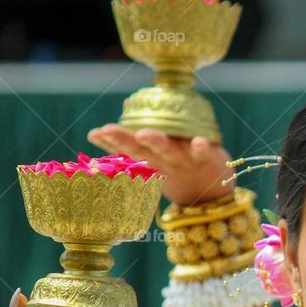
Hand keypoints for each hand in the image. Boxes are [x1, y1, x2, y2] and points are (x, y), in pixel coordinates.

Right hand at [88, 124, 234, 205]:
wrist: (212, 195)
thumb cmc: (179, 169)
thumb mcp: (157, 158)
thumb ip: (140, 143)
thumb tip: (120, 112)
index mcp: (151, 158)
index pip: (127, 148)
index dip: (109, 141)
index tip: (93, 133)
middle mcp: (164, 160)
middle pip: (141, 149)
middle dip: (123, 140)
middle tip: (107, 130)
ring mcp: (184, 160)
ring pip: (168, 150)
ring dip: (156, 142)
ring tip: (143, 134)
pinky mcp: (207, 160)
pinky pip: (203, 153)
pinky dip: (200, 148)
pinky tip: (198, 141)